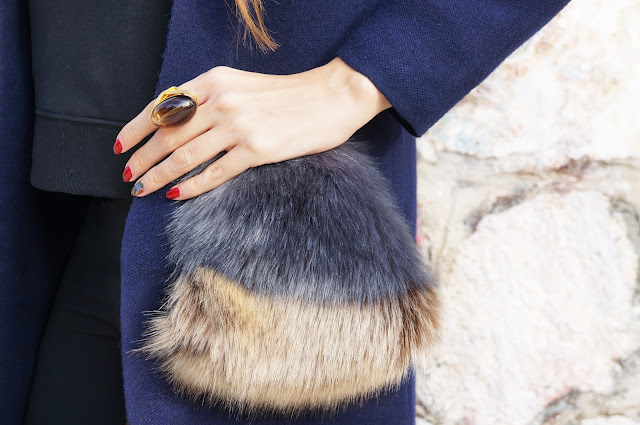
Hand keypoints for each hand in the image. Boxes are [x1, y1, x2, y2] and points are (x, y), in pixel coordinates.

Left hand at [113, 57, 391, 199]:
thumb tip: (178, 123)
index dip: (137, 128)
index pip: (163, 106)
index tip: (122, 146)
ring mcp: (239, 126)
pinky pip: (215, 172)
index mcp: (215, 80)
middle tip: (129, 175)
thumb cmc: (289, 95)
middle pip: (168, 135)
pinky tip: (177, 194)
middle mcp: (222, 101)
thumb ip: (211, 99)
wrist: (331, 98)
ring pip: (185, 156)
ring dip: (159, 175)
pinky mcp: (256, 150)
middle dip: (142, 158)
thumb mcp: (243, 85)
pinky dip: (192, 186)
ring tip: (143, 188)